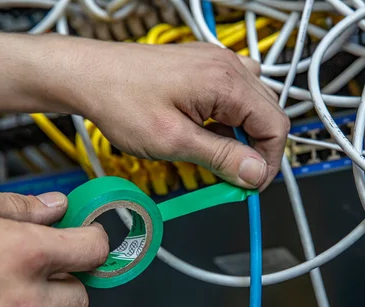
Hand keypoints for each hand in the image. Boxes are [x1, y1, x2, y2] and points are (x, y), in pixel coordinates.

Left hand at [0, 24, 288, 190]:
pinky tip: (206, 133)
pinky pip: (233, 96)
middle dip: (256, 151)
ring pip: (253, 107)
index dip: (269, 162)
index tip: (251, 184)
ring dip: (242, 136)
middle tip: (233, 177)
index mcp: (226, 81)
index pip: (276, 126)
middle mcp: (227, 66)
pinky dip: (228, 120)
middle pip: (269, 115)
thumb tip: (255, 174)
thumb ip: (221, 158)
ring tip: (214, 155)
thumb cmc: (120, 99)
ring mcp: (216, 64)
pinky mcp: (203, 68)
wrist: (88, 75)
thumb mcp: (174, 141)